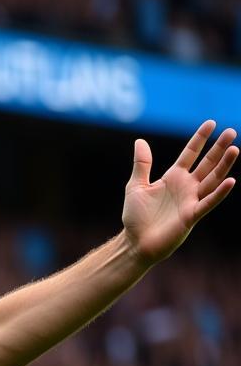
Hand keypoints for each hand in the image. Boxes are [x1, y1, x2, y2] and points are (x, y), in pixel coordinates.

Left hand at [122, 121, 236, 265]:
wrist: (134, 242)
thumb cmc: (135, 217)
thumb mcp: (136, 186)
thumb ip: (142, 164)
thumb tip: (140, 140)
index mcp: (173, 178)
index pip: (190, 154)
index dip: (200, 139)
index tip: (211, 123)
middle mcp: (186, 187)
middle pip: (207, 164)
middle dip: (219, 148)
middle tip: (231, 131)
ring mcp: (191, 201)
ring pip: (212, 180)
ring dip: (223, 166)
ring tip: (235, 149)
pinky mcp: (191, 216)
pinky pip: (208, 202)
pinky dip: (219, 193)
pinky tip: (230, 181)